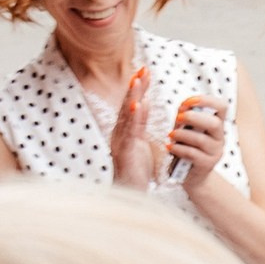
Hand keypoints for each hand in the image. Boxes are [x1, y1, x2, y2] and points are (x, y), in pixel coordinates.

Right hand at [106, 69, 155, 188]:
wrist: (130, 194)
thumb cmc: (136, 171)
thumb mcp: (141, 143)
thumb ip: (140, 125)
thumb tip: (144, 104)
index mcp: (125, 131)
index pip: (132, 105)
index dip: (138, 89)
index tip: (144, 72)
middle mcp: (120, 134)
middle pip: (128, 106)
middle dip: (135, 87)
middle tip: (142, 69)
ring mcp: (120, 142)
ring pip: (127, 116)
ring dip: (133, 97)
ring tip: (138, 81)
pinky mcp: (125, 152)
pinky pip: (130, 132)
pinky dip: (134, 118)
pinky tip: (137, 105)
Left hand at [166, 96, 225, 191]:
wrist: (188, 174)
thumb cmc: (185, 147)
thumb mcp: (185, 128)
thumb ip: (184, 117)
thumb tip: (182, 107)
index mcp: (216, 124)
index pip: (222, 107)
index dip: (207, 100)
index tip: (188, 101)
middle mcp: (219, 137)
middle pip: (215, 123)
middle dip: (193, 117)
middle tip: (177, 118)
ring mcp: (215, 152)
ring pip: (201, 139)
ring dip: (182, 134)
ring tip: (170, 135)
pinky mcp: (207, 164)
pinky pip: (193, 153)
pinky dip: (179, 148)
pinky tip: (170, 147)